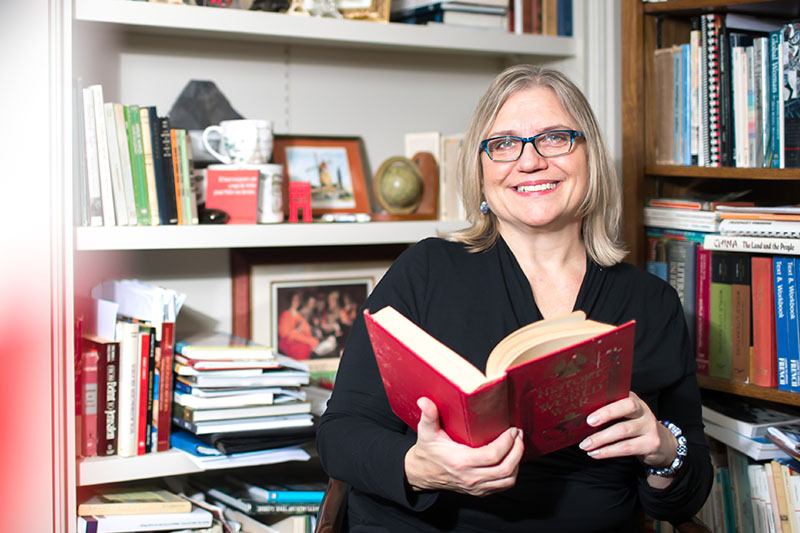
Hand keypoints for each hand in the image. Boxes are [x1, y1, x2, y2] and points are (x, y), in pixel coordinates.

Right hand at [404, 397, 523, 496]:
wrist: (421, 473)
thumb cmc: (427, 451)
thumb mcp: (426, 432)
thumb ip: (428, 416)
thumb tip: (424, 401)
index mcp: (461, 462)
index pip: (493, 455)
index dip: (507, 442)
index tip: (512, 429)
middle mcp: (470, 477)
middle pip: (505, 469)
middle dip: (517, 450)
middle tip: (518, 435)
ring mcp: (476, 487)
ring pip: (507, 479)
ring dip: (517, 462)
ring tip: (517, 445)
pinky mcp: (479, 491)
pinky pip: (503, 485)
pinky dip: (511, 473)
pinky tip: (511, 458)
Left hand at [578, 392, 677, 486]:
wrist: (663, 445)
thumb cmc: (635, 427)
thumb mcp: (626, 416)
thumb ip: (610, 411)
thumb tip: (581, 414)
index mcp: (635, 400)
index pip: (621, 394)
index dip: (606, 399)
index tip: (589, 406)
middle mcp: (644, 411)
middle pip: (627, 407)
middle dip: (606, 414)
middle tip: (588, 423)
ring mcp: (649, 427)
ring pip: (623, 430)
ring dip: (601, 439)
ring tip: (585, 445)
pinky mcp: (651, 444)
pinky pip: (626, 448)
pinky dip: (608, 451)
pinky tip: (596, 453)